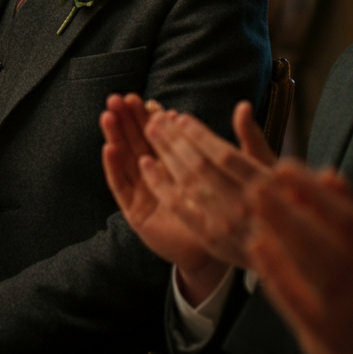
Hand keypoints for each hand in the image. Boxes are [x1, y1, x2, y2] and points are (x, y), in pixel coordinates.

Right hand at [101, 94, 229, 301]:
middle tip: (118, 99)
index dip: (150, 116)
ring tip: (109, 116)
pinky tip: (110, 148)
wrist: (217, 255)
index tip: (144, 99)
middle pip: (137, 141)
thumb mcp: (233, 172)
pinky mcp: (135, 213)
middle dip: (127, 119)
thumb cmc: (224, 213)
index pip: (159, 134)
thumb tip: (243, 107)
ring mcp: (143, 193)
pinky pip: (121, 187)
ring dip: (115, 136)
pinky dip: (114, 167)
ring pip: (126, 158)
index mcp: (173, 162)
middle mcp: (155, 175)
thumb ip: (240, 140)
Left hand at [141, 100, 273, 274]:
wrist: (292, 254)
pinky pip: (179, 208)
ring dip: (165, 155)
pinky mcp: (210, 239)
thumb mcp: (277, 170)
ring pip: (188, 184)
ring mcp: (225, 225)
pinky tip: (145, 164)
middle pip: (200, 167)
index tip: (181, 117)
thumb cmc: (287, 203)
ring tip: (150, 131)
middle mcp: (243, 206)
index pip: (224, 156)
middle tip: (155, 118)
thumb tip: (242, 106)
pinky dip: (160, 184)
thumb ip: (256, 139)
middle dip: (175, 140)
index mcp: (264, 185)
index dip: (200, 135)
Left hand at [248, 163, 352, 353]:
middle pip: (316, 236)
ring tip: (251, 206)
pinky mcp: (327, 336)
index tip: (286, 167)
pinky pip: (294, 298)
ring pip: (302, 263)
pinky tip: (256, 246)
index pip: (346, 218)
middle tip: (256, 181)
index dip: (313, 190)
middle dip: (283, 206)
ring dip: (274, 231)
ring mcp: (345, 311)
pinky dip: (274, 270)